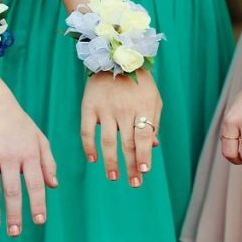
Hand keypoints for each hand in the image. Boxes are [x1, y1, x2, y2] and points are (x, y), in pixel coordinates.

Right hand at [0, 84, 57, 236]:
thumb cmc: (18, 124)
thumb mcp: (39, 138)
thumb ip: (47, 161)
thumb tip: (54, 186)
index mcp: (28, 153)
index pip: (35, 183)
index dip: (38, 203)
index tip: (40, 222)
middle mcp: (9, 154)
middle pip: (13, 188)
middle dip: (15, 212)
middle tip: (15, 233)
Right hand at [81, 70, 161, 186]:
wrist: (114, 58)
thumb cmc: (138, 82)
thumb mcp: (153, 98)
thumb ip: (154, 122)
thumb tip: (154, 147)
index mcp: (143, 107)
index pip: (143, 138)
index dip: (144, 156)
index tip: (143, 171)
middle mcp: (124, 109)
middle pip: (127, 144)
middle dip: (131, 166)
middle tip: (134, 183)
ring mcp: (105, 108)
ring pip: (107, 142)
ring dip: (111, 162)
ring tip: (114, 177)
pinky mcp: (88, 107)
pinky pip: (87, 131)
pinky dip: (89, 146)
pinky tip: (93, 159)